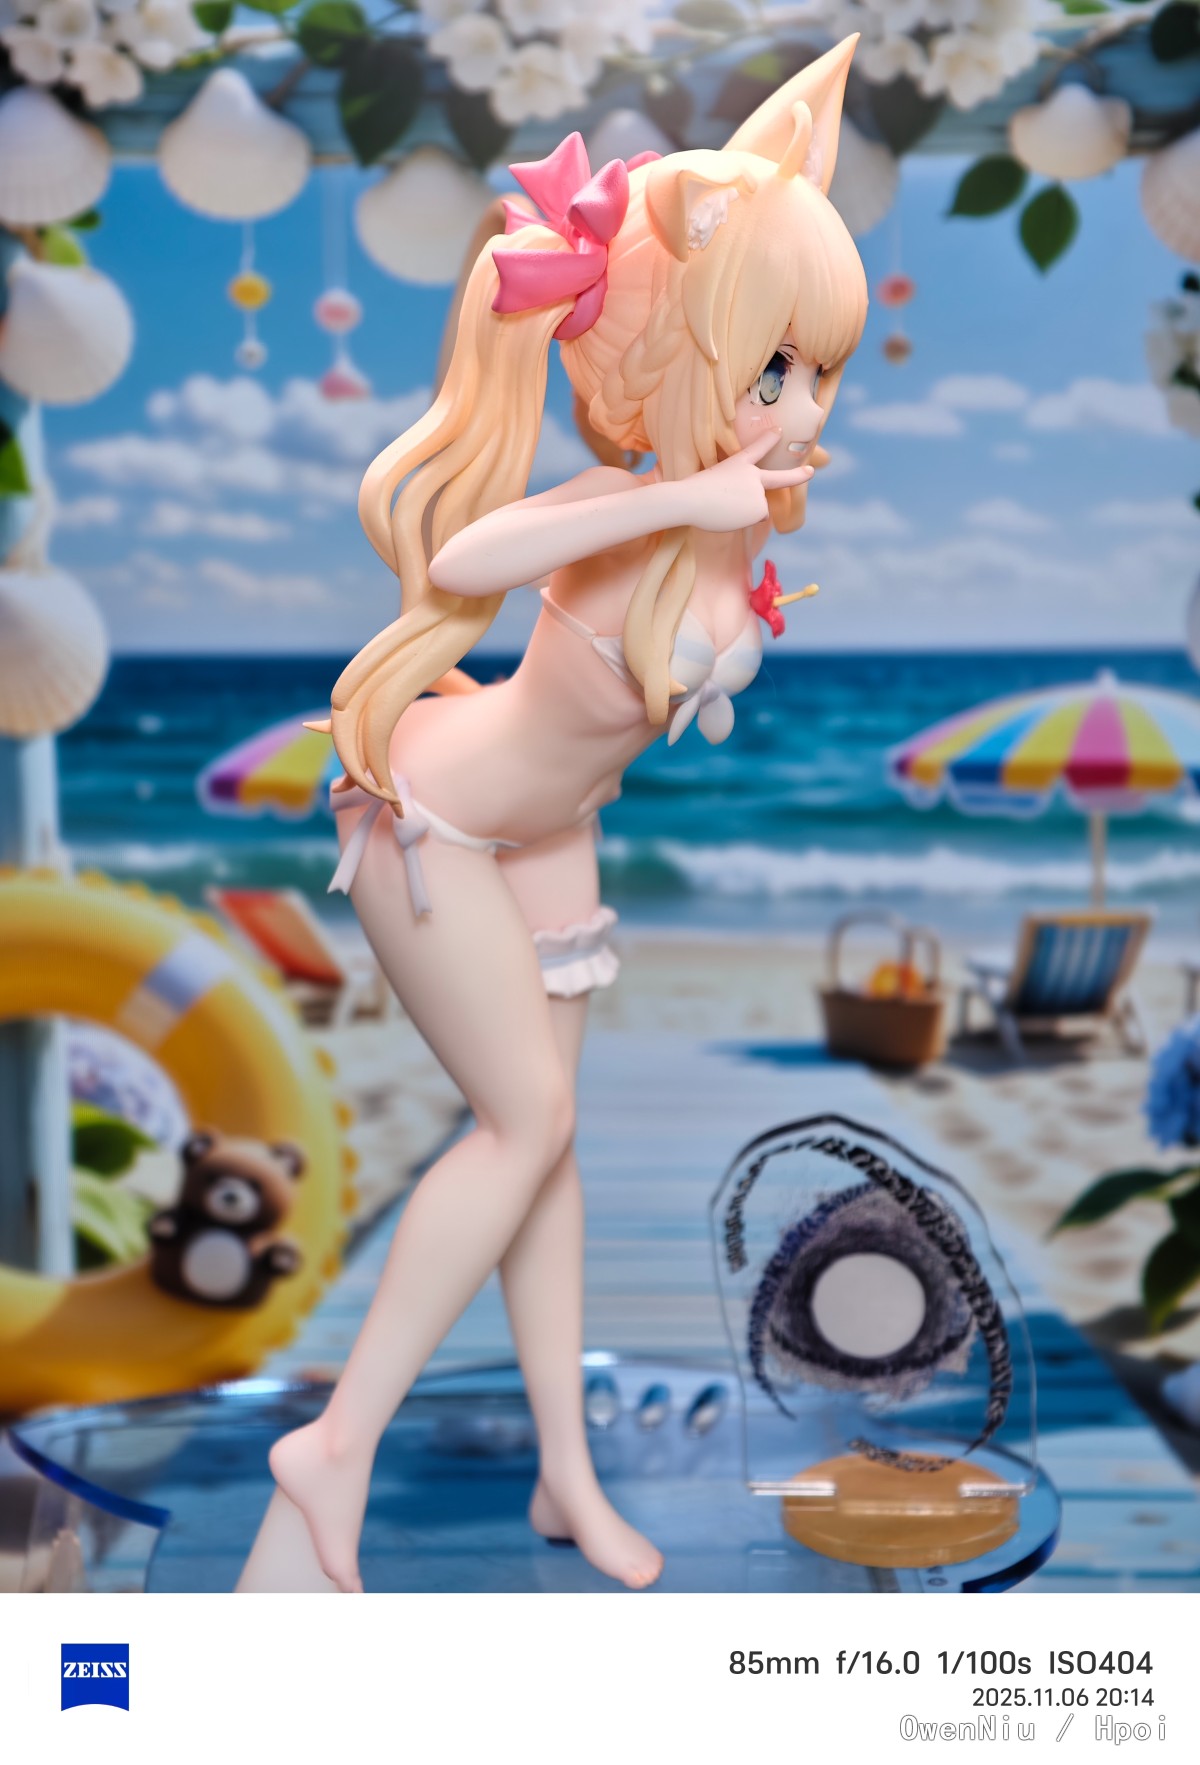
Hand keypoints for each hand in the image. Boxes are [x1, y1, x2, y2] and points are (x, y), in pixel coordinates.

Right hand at [684, 432, 813, 532]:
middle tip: (810, 472)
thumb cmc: (695, 492)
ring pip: (760, 508)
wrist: (691, 499)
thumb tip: (755, 510)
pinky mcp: (760, 508)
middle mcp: (754, 476)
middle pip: (778, 479)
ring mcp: (759, 492)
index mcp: (739, 463)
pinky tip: (730, 514)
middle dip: (798, 475)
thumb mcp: (713, 481)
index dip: (769, 439)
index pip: (757, 448)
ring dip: (746, 512)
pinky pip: (757, 518)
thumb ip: (736, 491)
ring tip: (725, 506)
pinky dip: (745, 519)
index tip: (779, 430)